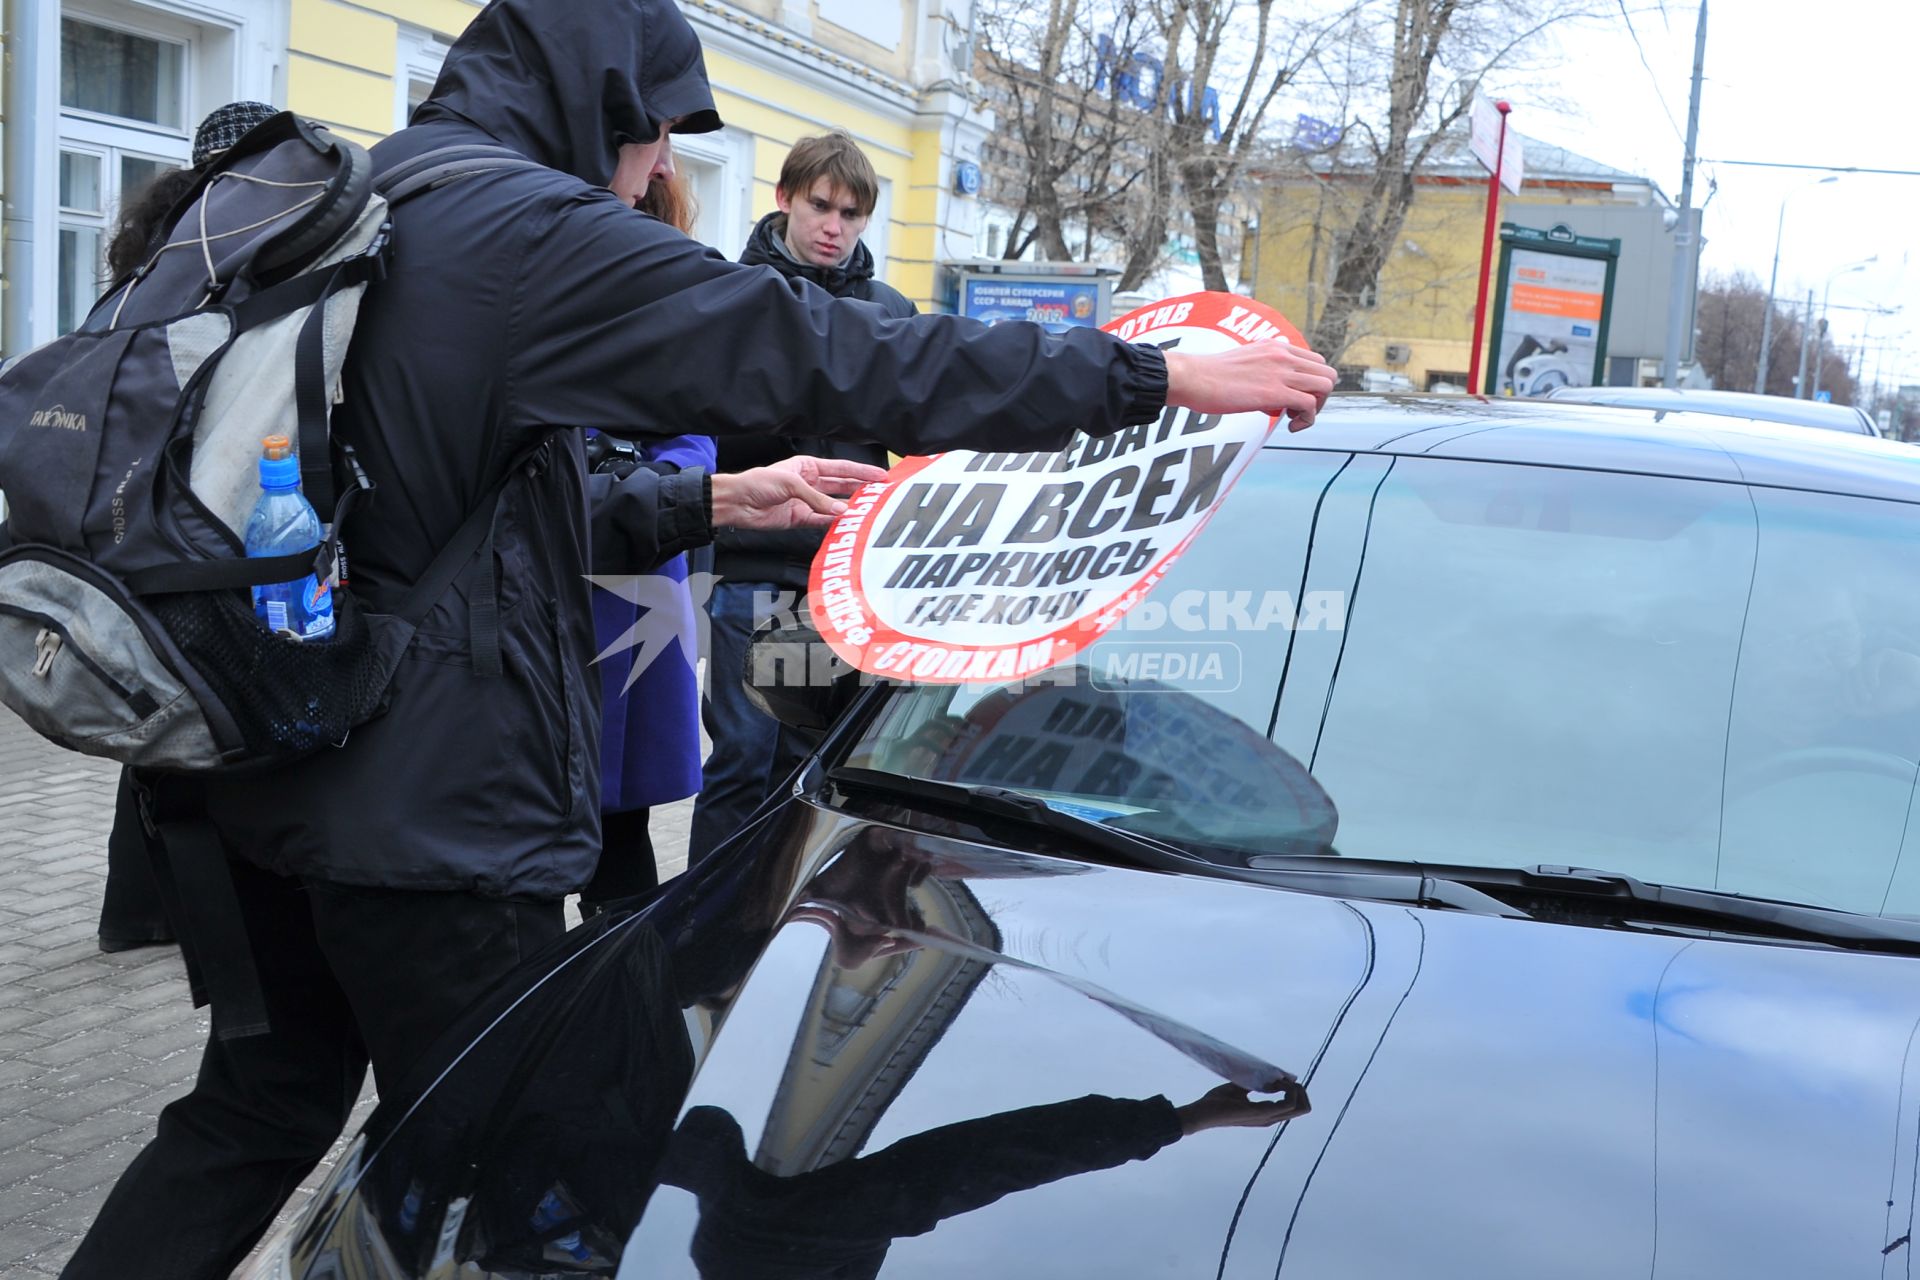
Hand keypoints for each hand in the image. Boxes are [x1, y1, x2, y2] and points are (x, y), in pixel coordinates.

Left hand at [710, 455, 889, 529]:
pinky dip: (833, 523)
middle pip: (841, 486)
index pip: (841, 468)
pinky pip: (822, 521)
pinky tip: (846, 524)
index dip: (861, 472)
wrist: (738, 503)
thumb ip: (817, 498)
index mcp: (808, 466)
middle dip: (861, 490)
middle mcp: (810, 483)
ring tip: (869, 511)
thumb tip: (841, 510)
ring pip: (834, 505)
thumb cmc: (759, 483)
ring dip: (849, 508)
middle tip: (882, 495)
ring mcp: (806, 502)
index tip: (881, 476)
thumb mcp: (791, 484)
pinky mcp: (800, 519)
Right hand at [1164, 340, 1337, 431]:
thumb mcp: (1244, 361)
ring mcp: (1281, 372)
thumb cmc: (1209, 376)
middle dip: (1320, 397)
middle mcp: (1283, 355)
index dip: (1311, 384)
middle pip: (1327, 373)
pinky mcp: (1275, 392)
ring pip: (1325, 387)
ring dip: (1316, 408)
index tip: (1293, 398)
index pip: (1315, 361)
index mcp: (1276, 347)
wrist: (1192, 378)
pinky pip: (1310, 405)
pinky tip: (1289, 426)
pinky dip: (1306, 420)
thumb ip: (1263, 369)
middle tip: (1298, 411)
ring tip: (1294, 418)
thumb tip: (1271, 392)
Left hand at [1174, 1082, 1309, 1134]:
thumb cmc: (1216, 1102)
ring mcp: (1267, 1117)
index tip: (1278, 1077)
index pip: (1295, 1106)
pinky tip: (1277, 1082)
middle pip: (1303, 1109)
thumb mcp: (1238, 1087)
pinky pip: (1289, 1104)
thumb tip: (1269, 1072)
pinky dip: (1289, 1090)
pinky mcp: (1261, 1113)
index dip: (1293, 1088)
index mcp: (1265, 1113)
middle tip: (1284, 1079)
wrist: (1202, 1113)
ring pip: (1300, 1108)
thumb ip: (1254, 1081)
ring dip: (1296, 1088)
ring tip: (1279, 1079)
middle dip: (1300, 1089)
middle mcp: (1270, 1118)